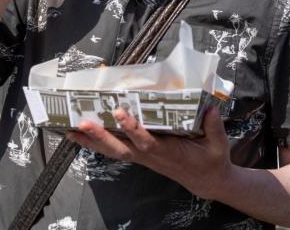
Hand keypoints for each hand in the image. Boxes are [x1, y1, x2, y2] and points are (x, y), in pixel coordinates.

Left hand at [67, 107, 232, 200]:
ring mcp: (144, 158)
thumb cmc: (212, 160)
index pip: (147, 141)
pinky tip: (82, 137)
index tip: (120, 112)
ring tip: (70, 130)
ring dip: (92, 141)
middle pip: (121, 148)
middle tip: (82, 123)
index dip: (133, 128)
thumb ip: (213, 126)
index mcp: (168, 152)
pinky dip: (98, 144)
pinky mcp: (141, 156)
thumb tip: (210, 107)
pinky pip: (116, 151)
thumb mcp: (219, 145)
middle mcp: (151, 156)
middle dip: (100, 136)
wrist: (207, 181)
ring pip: (114, 151)